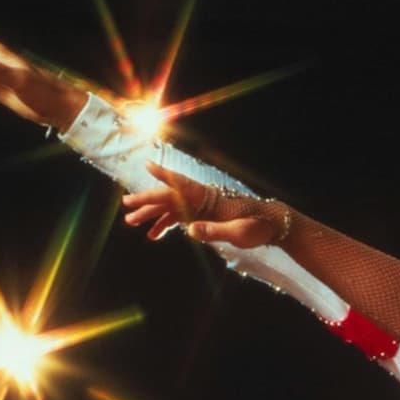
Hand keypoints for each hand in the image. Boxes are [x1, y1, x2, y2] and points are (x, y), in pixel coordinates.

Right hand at [123, 163, 282, 246]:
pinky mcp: (203, 216)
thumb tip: (190, 231)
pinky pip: (178, 217)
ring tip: (132, 223)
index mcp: (211, 198)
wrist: (273, 226)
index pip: (183, 185)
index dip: (165, 176)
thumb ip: (215, 231)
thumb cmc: (259, 227)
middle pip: (170, 196)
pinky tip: (153, 235)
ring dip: (151, 214)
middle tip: (126, 206)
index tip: (148, 165)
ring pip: (170, 207)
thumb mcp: (239, 232)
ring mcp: (201, 207)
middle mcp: (202, 199)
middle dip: (147, 200)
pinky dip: (165, 224)